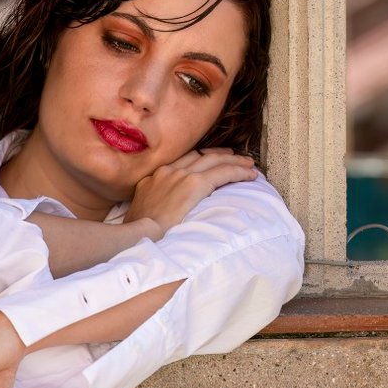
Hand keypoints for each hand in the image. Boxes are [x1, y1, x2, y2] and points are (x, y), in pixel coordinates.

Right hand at [126, 147, 257, 234]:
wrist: (138, 232)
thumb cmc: (137, 229)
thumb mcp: (140, 208)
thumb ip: (153, 200)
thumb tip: (161, 208)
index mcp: (154, 175)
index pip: (182, 160)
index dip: (200, 158)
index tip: (210, 159)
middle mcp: (168, 170)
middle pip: (200, 155)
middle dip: (219, 155)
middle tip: (234, 156)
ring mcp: (181, 174)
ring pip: (214, 159)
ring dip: (234, 161)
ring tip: (248, 163)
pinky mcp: (194, 184)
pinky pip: (223, 173)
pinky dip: (238, 172)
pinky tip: (251, 174)